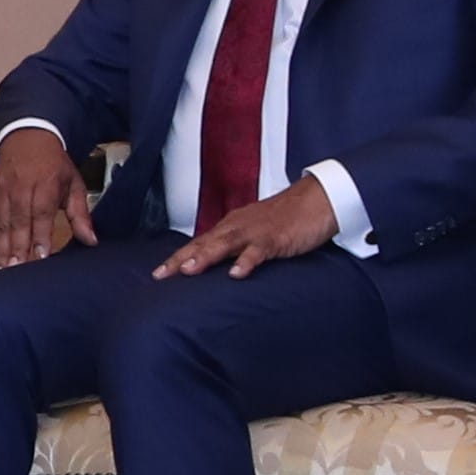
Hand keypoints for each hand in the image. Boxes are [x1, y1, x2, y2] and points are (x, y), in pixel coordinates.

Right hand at [0, 122, 97, 262]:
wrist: (25, 138)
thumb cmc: (54, 165)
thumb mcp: (74, 184)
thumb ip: (81, 214)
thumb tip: (91, 241)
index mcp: (45, 184)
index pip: (41, 214)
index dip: (40, 237)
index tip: (41, 257)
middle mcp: (20, 188)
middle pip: (18, 222)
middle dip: (17, 248)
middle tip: (18, 270)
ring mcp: (1, 192)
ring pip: (0, 224)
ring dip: (1, 248)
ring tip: (4, 269)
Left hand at [158, 178, 337, 279]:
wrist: (317, 199)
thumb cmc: (286, 217)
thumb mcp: (255, 231)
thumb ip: (236, 246)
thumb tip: (218, 264)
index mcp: (231, 226)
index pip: (198, 243)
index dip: (178, 257)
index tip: (158, 273)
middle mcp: (237, 227)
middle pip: (204, 243)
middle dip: (181, 259)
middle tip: (160, 275)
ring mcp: (256, 232)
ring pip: (225, 244)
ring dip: (205, 257)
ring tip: (187, 271)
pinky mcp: (276, 238)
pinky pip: (259, 251)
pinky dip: (246, 262)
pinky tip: (236, 274)